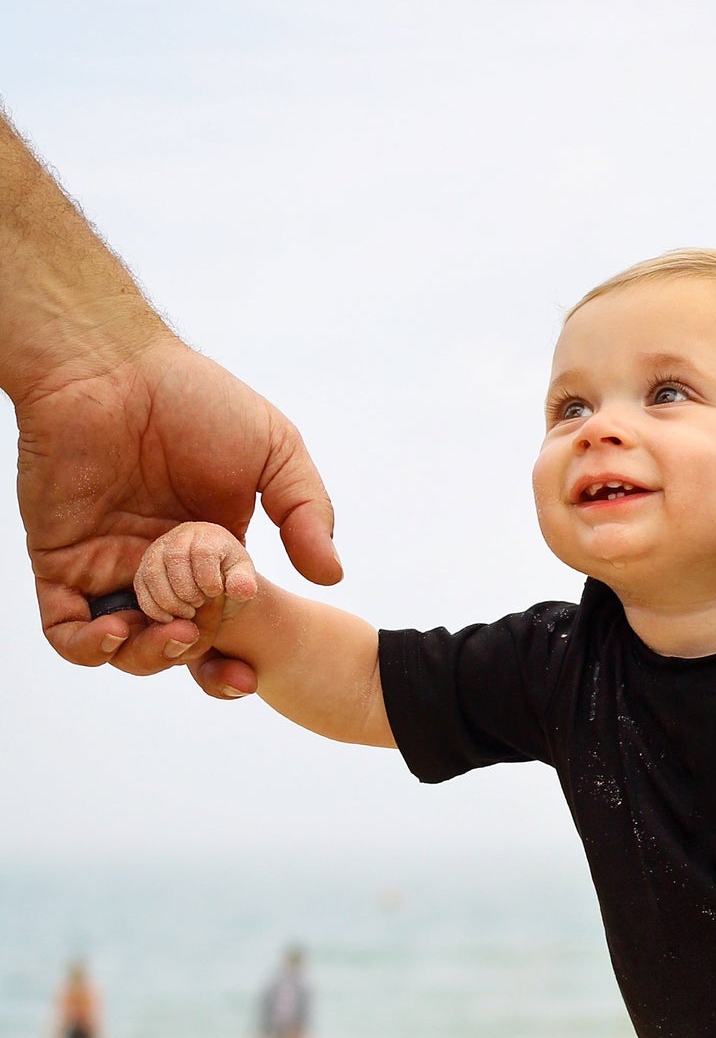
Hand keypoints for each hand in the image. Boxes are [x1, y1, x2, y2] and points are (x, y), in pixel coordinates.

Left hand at [16, 331, 337, 696]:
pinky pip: (67, 629)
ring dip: (150, 659)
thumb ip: (307, 513)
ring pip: (124, 649)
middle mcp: (162, 569)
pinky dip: (89, 647)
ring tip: (176, 633)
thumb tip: (331, 576)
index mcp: (213, 555)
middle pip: (179, 649)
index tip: (253, 670)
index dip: (239, 660)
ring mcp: (111, 568)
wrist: (111, 366)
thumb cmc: (193, 398)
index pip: (227, 628)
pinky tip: (118, 628)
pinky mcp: (62, 563)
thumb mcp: (277, 452)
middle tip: (218, 659)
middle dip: (200, 668)